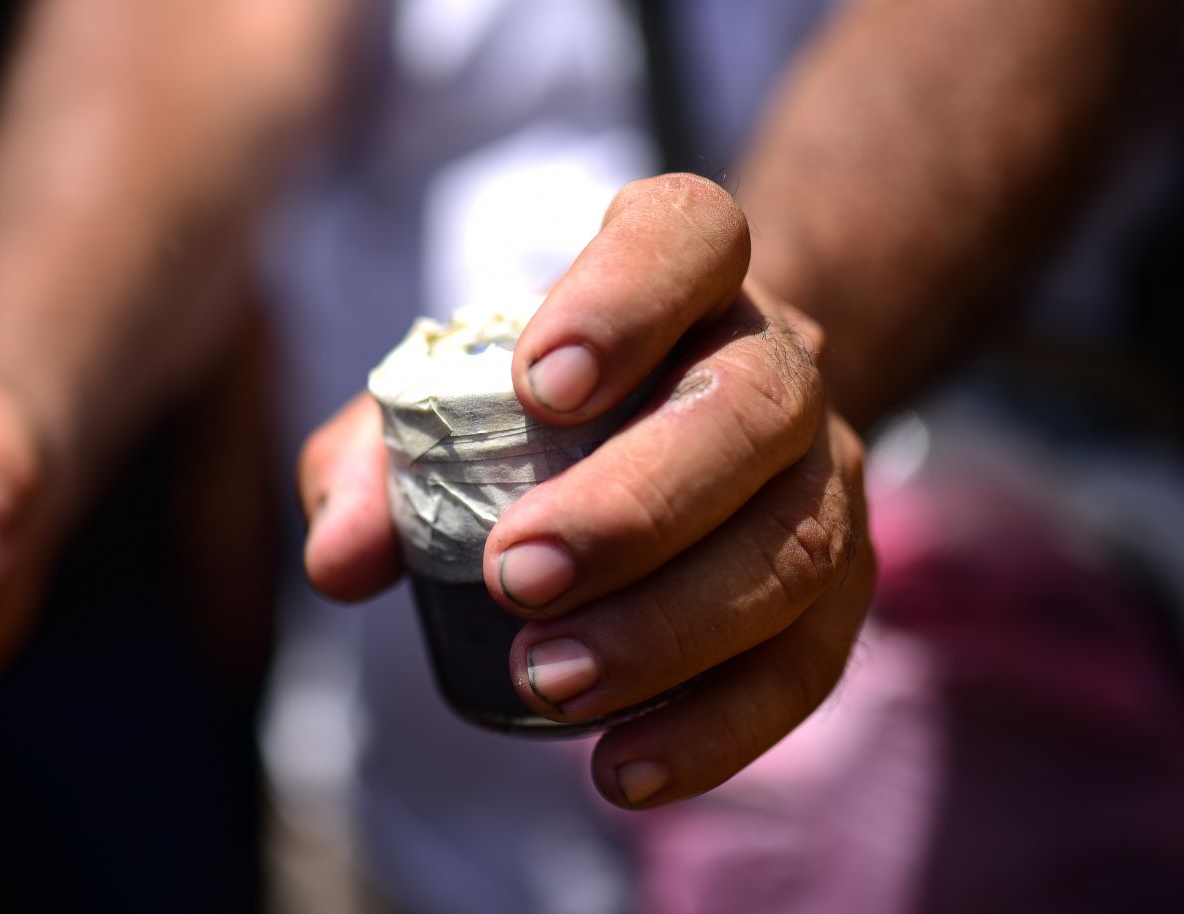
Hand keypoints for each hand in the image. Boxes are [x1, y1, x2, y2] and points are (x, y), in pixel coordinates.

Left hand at [299, 174, 874, 807]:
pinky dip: (715, 728)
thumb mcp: (437, 402)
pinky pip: (806, 664)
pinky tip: (620, 769)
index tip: (538, 387)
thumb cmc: (532, 406)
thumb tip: (342, 560)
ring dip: (666, 629)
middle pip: (749, 410)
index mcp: (686, 269)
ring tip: (547, 682)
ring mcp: (823, 474)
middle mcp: (775, 358)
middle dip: (634, 505)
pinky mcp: (841, 585)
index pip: (689, 236)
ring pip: (789, 548)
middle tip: (520, 575)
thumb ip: (374, 462)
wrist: (673, 423)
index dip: (626, 300)